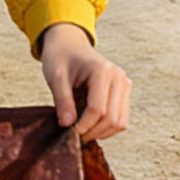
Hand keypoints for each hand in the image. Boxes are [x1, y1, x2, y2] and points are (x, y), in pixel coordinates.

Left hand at [38, 22, 129, 142]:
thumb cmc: (60, 58)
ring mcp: (125, 84)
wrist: (69, 44)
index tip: (69, 132)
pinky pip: (121, 118)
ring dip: (102, 132)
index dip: (84, 126)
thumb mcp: (55, 77)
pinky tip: (90, 124)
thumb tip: (67, 125)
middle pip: (112, 119)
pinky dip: (107, 127)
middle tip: (74, 136)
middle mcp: (119, 77)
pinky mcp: (125, 91)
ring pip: (120, 122)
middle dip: (93, 131)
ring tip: (82, 130)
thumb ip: (62, 100)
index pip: (98, 110)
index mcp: (102, 71)